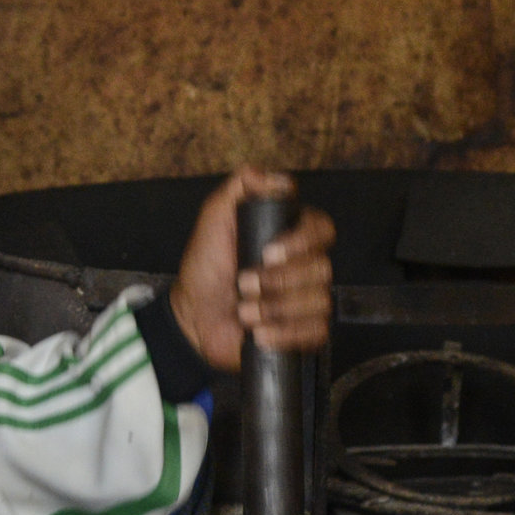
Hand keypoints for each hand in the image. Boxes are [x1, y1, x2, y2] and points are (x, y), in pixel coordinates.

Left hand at [166, 168, 335, 371]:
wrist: (192, 315)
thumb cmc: (205, 266)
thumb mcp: (215, 217)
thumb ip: (242, 186)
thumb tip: (280, 180)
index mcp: (291, 236)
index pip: (322, 229)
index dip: (301, 241)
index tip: (268, 252)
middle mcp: (306, 266)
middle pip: (322, 268)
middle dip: (279, 280)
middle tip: (243, 284)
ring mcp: (308, 300)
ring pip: (319, 301)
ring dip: (276, 308)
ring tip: (244, 312)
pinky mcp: (306, 332)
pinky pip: (316, 332)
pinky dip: (285, 334)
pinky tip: (259, 334)